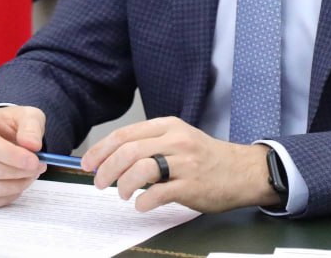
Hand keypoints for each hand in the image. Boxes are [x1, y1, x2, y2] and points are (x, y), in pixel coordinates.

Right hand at [0, 106, 47, 206]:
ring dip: (15, 185)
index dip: (12, 156)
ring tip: (31, 174)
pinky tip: (20, 182)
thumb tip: (32, 145)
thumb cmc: (12, 123)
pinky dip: (9, 195)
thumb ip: (32, 128)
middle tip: (38, 167)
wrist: (2, 132)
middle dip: (16, 172)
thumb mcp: (28, 116)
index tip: (34, 161)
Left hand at [81, 116, 276, 213]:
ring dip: (124, 184)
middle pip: (129, 150)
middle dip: (107, 168)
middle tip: (99, 182)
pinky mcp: (192, 185)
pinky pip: (159, 193)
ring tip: (123, 194)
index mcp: (169, 126)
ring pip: (141, 168)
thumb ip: (150, 144)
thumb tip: (112, 158)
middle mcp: (176, 140)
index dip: (101, 149)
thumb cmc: (206, 158)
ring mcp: (185, 163)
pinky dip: (144, 201)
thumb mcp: (179, 139)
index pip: (126, 133)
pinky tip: (142, 204)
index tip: (88, 163)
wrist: (242, 171)